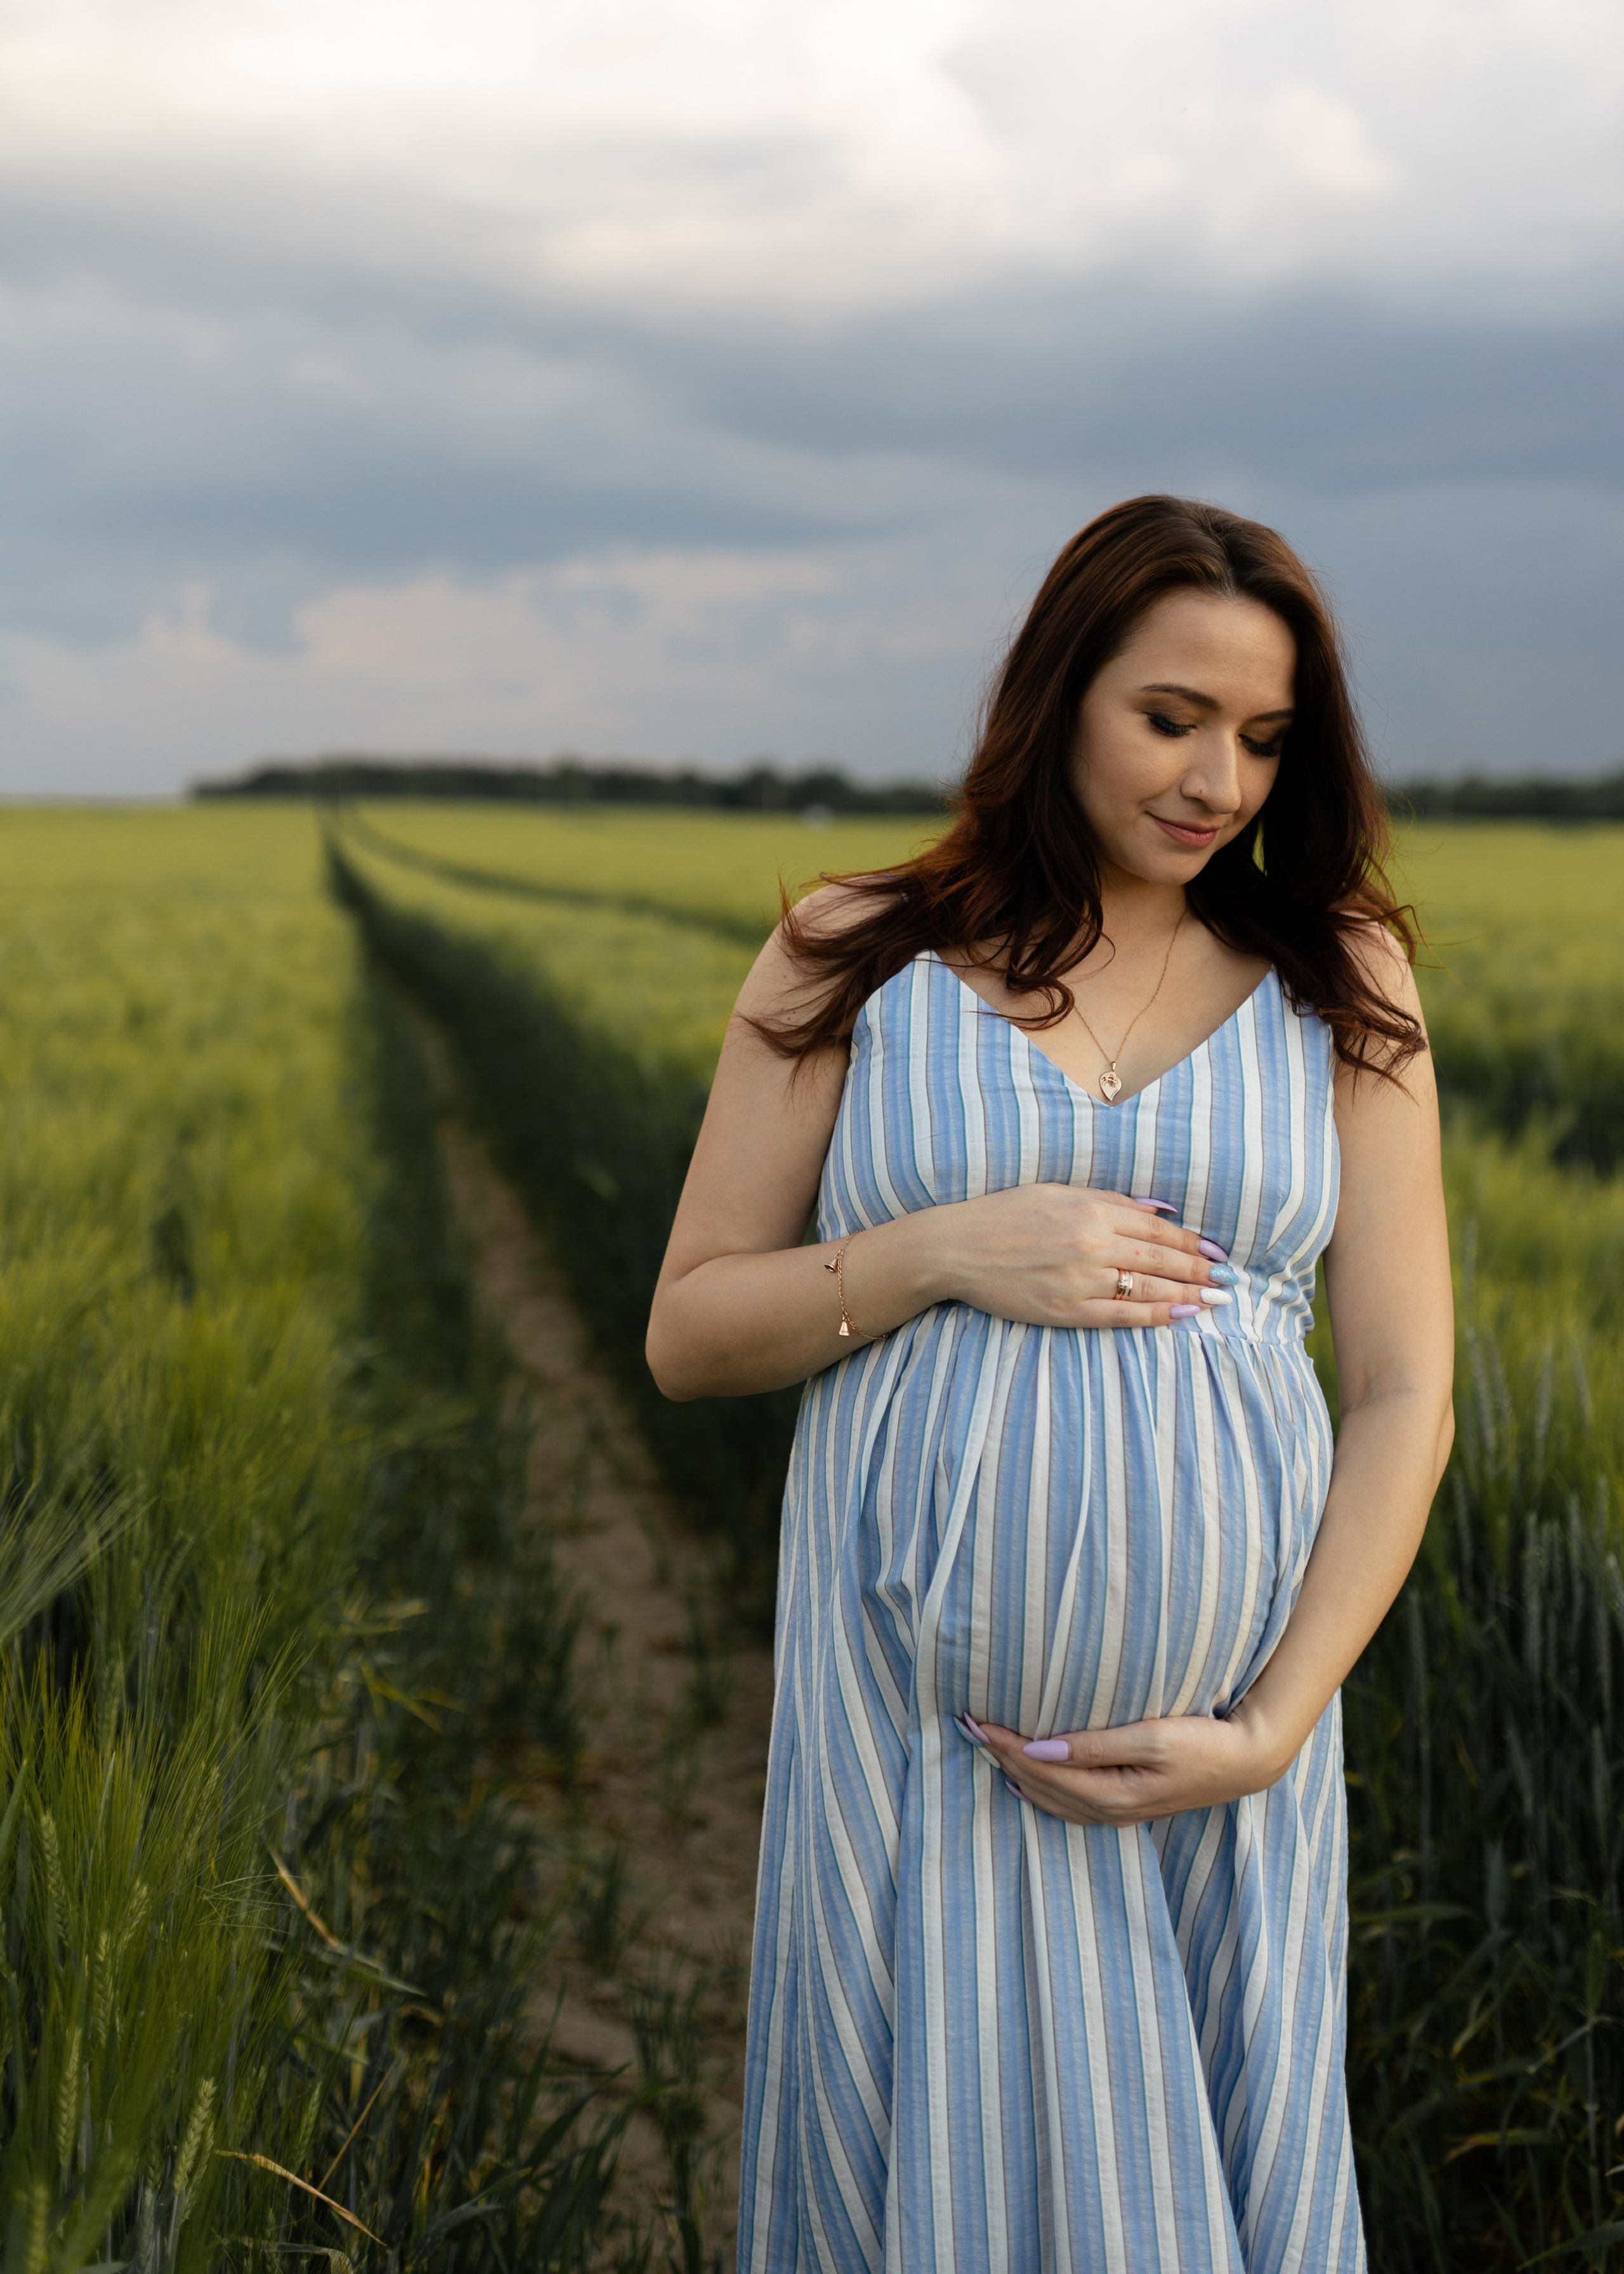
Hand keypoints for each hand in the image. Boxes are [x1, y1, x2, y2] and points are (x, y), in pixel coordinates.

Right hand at [927, 1184, 1233, 1331]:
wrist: (958, 1248)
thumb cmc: (1007, 1214)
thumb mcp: (1060, 1192)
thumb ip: (1113, 1201)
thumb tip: (1163, 1209)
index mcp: (1092, 1210)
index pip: (1159, 1229)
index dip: (1193, 1242)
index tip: (1217, 1251)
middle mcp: (1092, 1244)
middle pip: (1162, 1259)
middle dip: (1201, 1270)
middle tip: (1230, 1281)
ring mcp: (1080, 1280)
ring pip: (1148, 1288)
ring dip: (1188, 1294)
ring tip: (1217, 1299)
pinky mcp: (1065, 1309)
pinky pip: (1122, 1316)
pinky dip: (1155, 1316)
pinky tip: (1181, 1315)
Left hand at [966, 1703, 1285, 1824]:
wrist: (1248, 1761)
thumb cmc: (1203, 1742)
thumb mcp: (1150, 1738)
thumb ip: (1093, 1746)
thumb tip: (1039, 1750)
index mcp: (1108, 1793)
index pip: (1039, 1769)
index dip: (1003, 1745)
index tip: (974, 1720)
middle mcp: (1106, 1809)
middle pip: (1037, 1786)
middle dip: (1000, 1758)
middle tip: (967, 1727)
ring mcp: (1117, 1812)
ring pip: (1049, 1799)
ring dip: (1015, 1774)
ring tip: (986, 1750)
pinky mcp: (1127, 1805)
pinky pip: (1068, 1804)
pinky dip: (1039, 1791)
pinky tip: (1026, 1782)